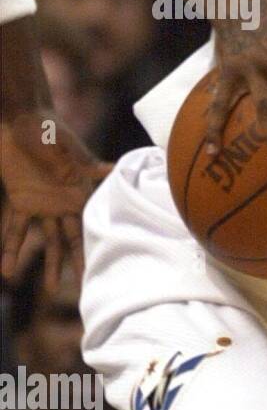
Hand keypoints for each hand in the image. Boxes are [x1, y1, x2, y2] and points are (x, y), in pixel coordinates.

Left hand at [0, 112, 111, 288]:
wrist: (19, 119)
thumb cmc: (48, 128)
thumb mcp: (68, 146)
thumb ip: (84, 162)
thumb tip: (112, 168)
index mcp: (80, 190)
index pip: (90, 223)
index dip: (96, 244)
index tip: (104, 265)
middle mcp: (65, 202)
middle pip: (73, 239)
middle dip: (77, 263)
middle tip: (84, 287)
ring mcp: (43, 204)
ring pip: (48, 241)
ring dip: (48, 264)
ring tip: (50, 290)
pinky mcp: (20, 201)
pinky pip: (16, 230)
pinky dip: (12, 249)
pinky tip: (7, 271)